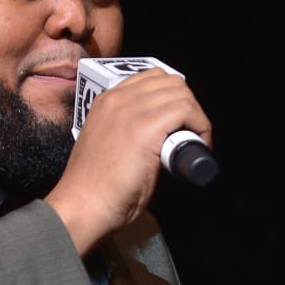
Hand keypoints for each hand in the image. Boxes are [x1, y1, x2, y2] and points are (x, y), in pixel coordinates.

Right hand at [45, 67, 211, 255]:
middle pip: (170, 82)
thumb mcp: (108, 145)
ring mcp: (131, 110)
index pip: (151, 79)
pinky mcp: (145, 127)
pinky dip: (201, 125)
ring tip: (194, 141)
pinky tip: (199, 144)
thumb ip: (127, 132)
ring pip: (181, 93)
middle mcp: (117, 99)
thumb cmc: (94, 188)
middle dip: (188, 105)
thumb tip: (159, 136)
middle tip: (190, 133)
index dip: (172, 97)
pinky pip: (186, 109)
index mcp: (106, 102)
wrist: (83, 205)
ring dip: (196, 116)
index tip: (179, 123)